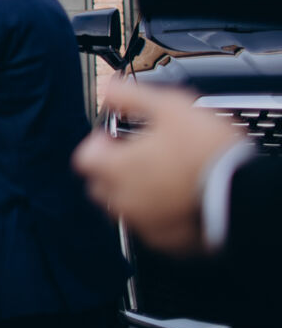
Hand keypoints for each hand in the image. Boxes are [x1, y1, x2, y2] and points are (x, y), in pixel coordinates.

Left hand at [72, 80, 244, 254]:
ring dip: (131, 192)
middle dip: (110, 169)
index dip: (96, 145)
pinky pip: (150, 227)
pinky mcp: (168, 240)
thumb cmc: (207, 151)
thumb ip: (131, 96)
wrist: (243, 192)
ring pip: (123, 208)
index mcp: (117, 169)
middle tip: (134, 156)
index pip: (84, 159)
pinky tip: (174, 199)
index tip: (112, 138)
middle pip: (99, 186)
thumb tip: (108, 87)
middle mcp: (124, 199)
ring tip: (157, 176)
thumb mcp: (168, 107)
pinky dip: (156, 214)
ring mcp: (145, 223)